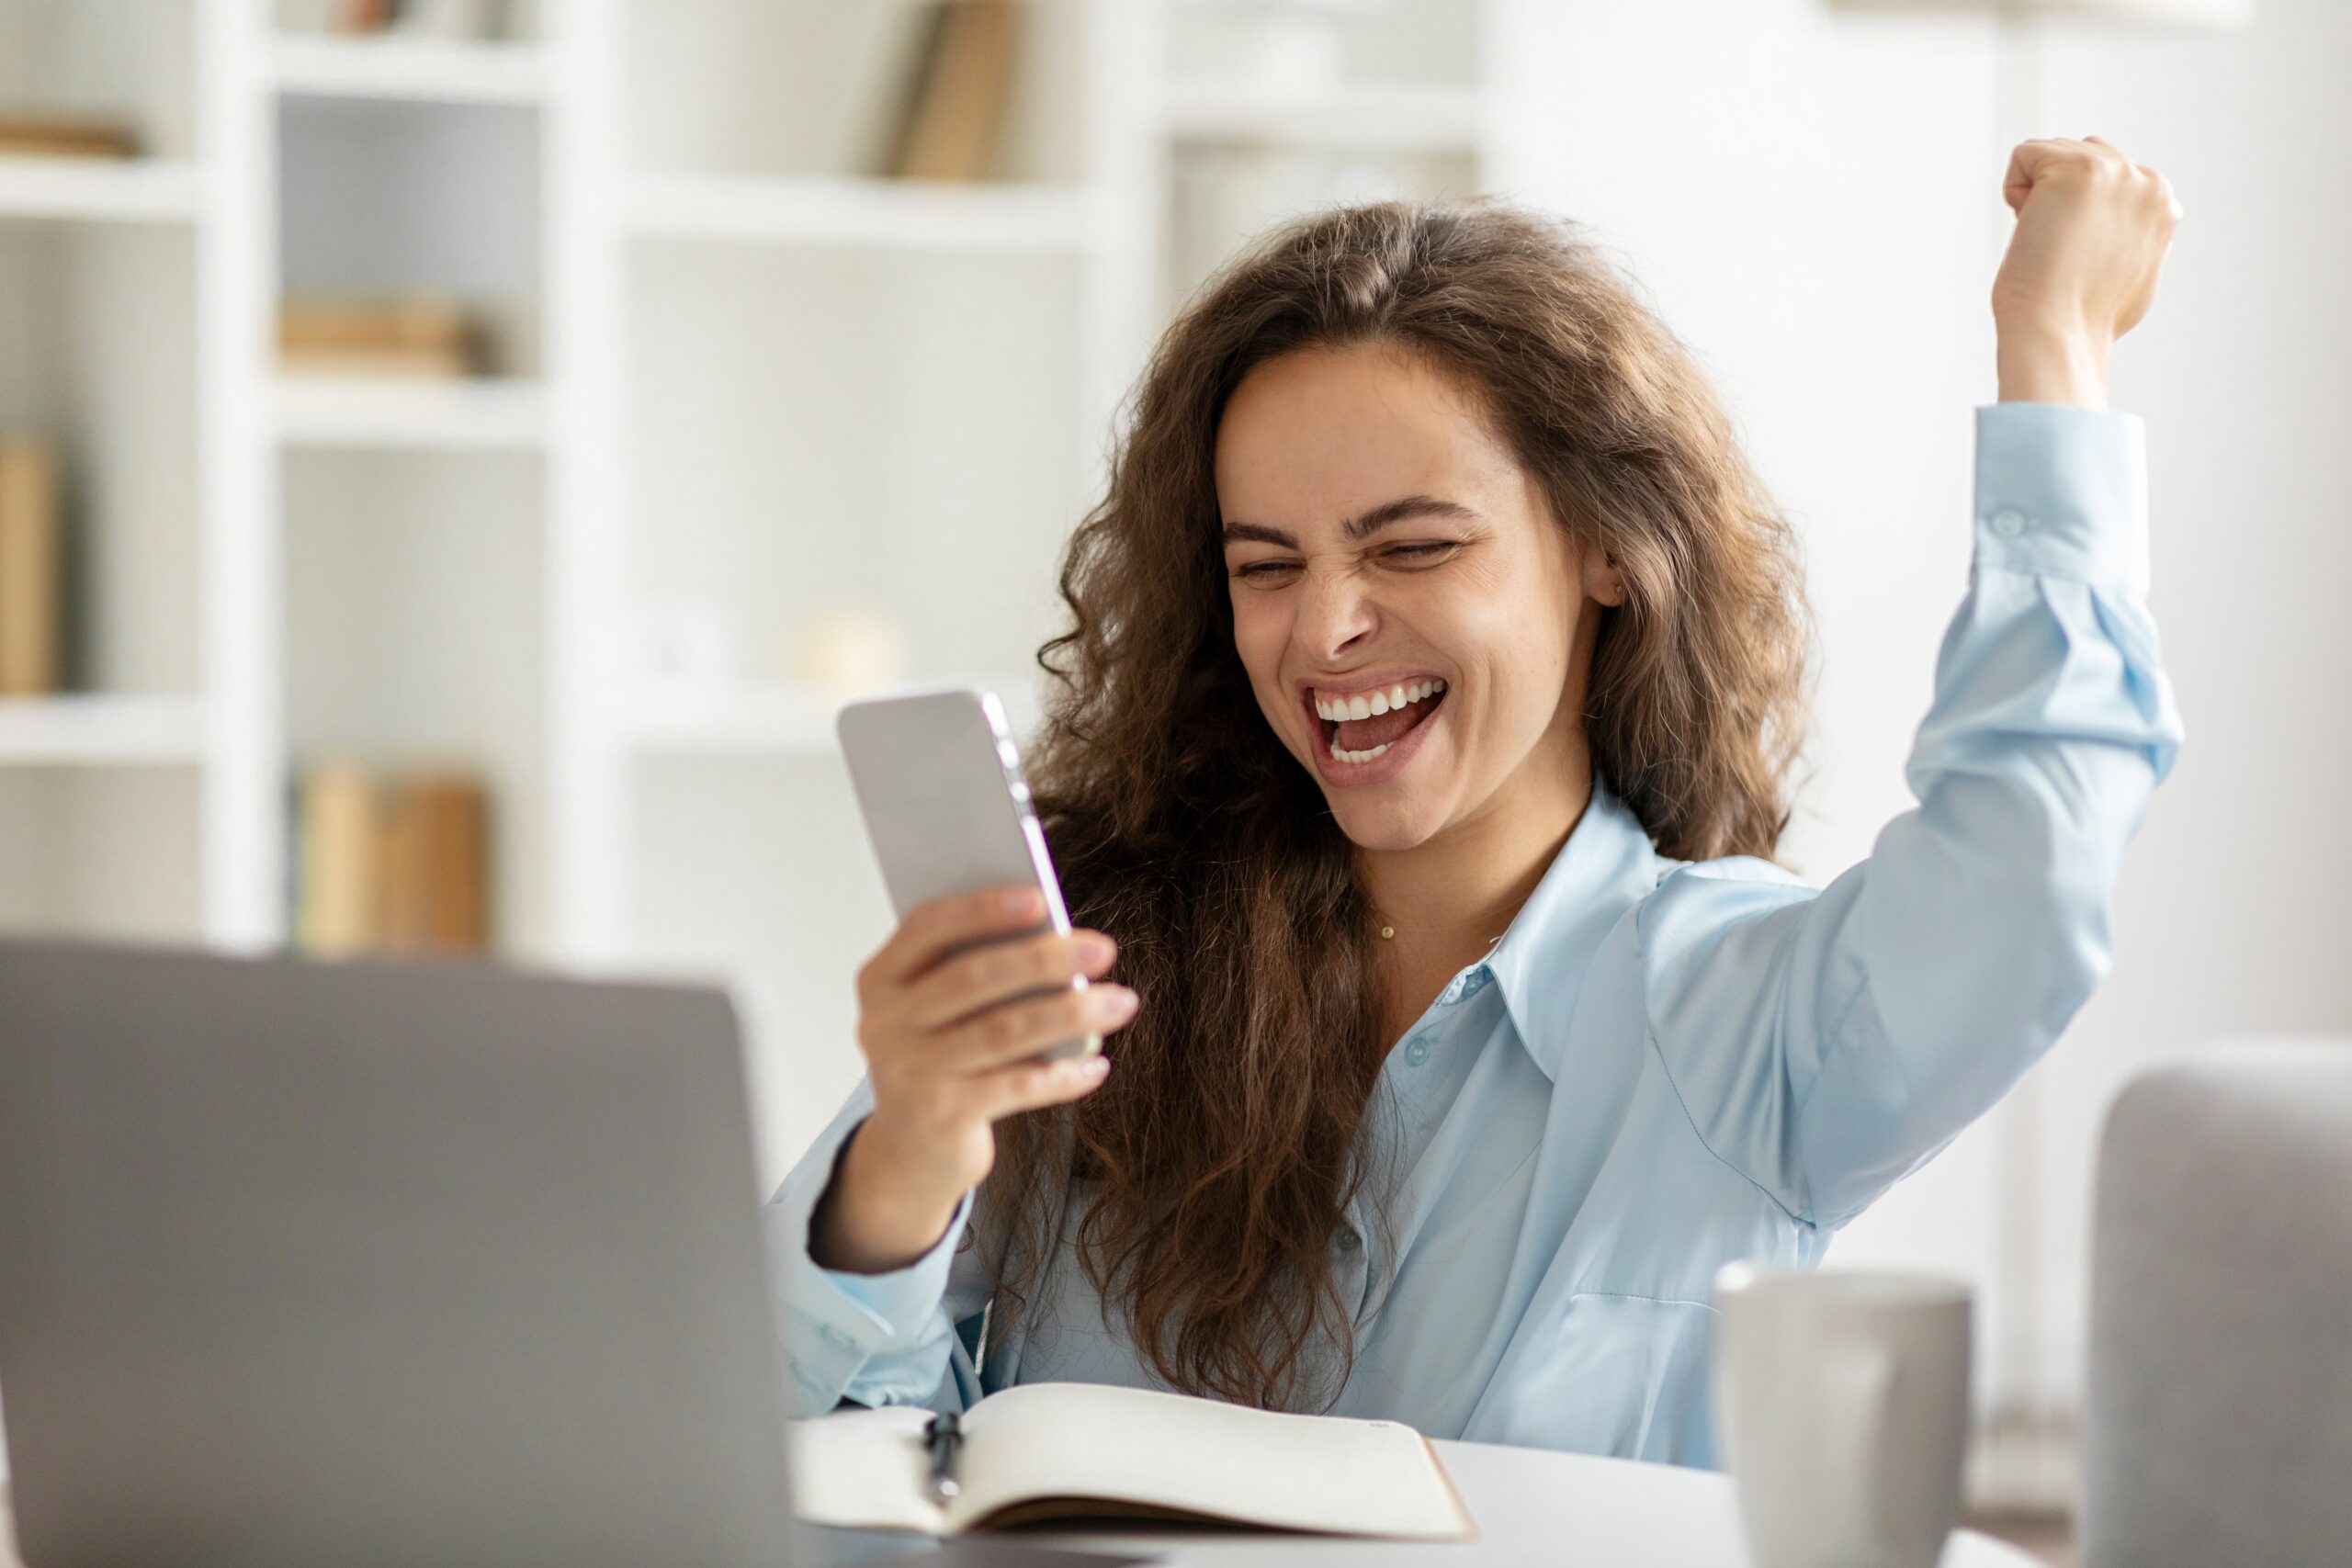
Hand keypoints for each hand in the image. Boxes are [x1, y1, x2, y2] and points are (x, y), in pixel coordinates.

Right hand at [811, 883, 1135, 1273]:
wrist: (911, 1151)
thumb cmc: (942, 1058)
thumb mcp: (943, 1011)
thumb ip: (978, 972)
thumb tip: (1059, 942)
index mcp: (881, 978)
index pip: (928, 925)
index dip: (983, 908)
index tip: (1041, 899)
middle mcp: (884, 1022)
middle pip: (972, 977)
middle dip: (1044, 960)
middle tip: (1104, 949)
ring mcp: (908, 1072)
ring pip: (1002, 1031)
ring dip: (1070, 1013)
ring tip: (1121, 1002)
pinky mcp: (940, 1117)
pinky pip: (1016, 1086)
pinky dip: (1062, 1074)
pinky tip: (1097, 1064)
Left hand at [1992, 136, 2181, 402]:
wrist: (2059, 333)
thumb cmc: (2083, 318)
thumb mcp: (2132, 272)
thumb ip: (2134, 236)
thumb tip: (2119, 228)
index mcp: (2163, 204)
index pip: (2107, 176)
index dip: (2077, 213)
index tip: (2077, 254)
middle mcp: (2148, 181)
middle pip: (2081, 155)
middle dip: (2058, 196)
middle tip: (2059, 249)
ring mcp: (2117, 171)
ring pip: (2054, 153)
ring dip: (2036, 195)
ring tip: (2049, 242)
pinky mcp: (2078, 169)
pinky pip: (2024, 155)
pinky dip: (2013, 190)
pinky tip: (2030, 228)